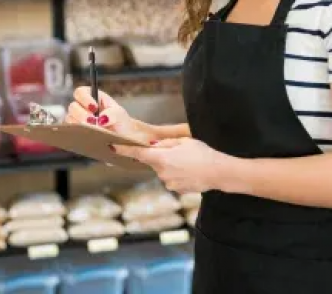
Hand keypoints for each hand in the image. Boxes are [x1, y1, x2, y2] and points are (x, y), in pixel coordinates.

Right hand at [64, 86, 155, 142]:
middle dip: (82, 115)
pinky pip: (71, 133)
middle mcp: (82, 108)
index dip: (84, 99)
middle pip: (72, 107)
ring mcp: (77, 121)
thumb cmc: (120, 122)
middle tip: (92, 122)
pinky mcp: (76, 133)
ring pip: (69, 120)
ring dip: (80, 126)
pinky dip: (78, 134)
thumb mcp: (120, 115)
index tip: (94, 108)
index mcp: (93, 97)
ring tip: (93, 131)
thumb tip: (101, 119)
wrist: (122, 139)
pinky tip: (87, 137)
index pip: (80, 92)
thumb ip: (112, 114)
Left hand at [113, 138, 234, 194]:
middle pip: (154, 162)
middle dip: (161, 157)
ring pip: (164, 171)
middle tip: (180, 152)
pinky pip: (172, 180)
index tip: (112, 147)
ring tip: (189, 163)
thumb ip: (166, 144)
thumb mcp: (184, 141)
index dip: (124, 150)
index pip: (138, 153)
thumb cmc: (203, 153)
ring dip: (171, 166)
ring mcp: (169, 184)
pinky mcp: (177, 190)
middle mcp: (162, 173)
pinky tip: (191, 172)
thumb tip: (154, 146)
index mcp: (162, 158)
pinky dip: (178, 175)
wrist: (219, 172)